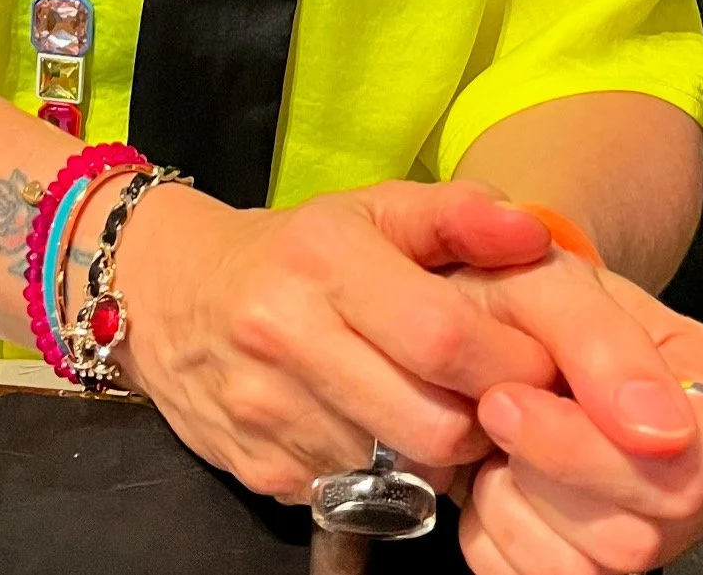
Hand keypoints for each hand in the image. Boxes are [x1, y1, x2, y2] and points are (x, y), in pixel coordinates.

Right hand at [110, 180, 563, 501]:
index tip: (531, 358)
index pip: (442, 336)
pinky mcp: (259, 471)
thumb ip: (457, 214)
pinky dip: (382, 473)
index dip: (508, 360)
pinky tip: (376, 429)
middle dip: (480, 419)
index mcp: (323, 259)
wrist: (168, 293)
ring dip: (434, 450)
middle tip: (484, 394)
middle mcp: (286, 334)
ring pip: (400, 470)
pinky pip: (356, 493)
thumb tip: (534, 236)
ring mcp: (267, 411)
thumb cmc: (293, 249)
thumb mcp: (369, 210)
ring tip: (429, 405)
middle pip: (431, 424)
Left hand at [449, 254, 702, 571]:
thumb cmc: (521, 292)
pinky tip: (492, 474)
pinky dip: (493, 532)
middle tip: (492, 405)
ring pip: (591, 568)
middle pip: (640, 536)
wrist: (478, 314)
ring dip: (514, 501)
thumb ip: (602, 339)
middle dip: (544, 471)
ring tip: (497, 436)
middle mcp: (692, 472)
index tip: (508, 400)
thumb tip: (660, 430)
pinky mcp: (583, 557)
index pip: (681, 469)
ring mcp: (645, 524)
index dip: (586, 450)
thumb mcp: (546, 280)